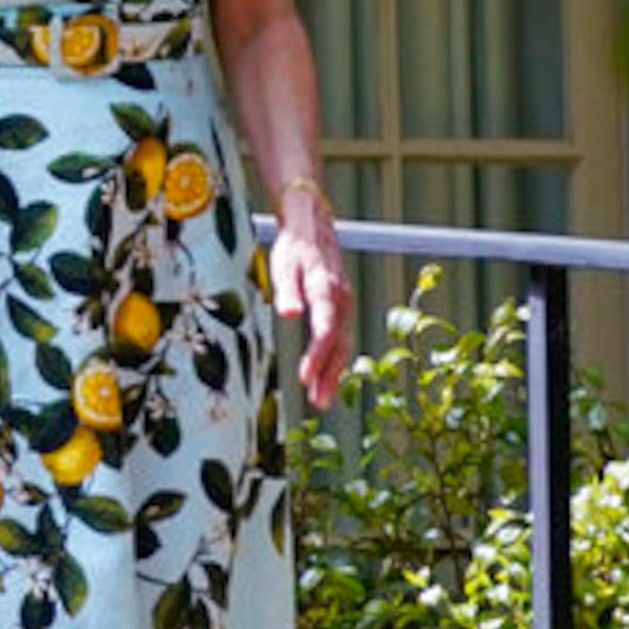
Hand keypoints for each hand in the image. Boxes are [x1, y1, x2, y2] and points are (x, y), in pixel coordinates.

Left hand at [269, 200, 354, 410]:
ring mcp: (344, 305)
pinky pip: (341, 339)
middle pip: (338, 344)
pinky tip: (326, 378)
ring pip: (342, 345)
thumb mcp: (284, 264)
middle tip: (318, 403)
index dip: (316, 356)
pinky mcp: (340, 307)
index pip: (325, 330)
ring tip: (322, 401)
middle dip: (329, 375)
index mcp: (327, 290)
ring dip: (333, 374)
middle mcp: (341, 301)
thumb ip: (286, 290)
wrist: (311, 225)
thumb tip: (289, 314)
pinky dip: (334, 361)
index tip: (305, 378)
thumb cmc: (294, 247)